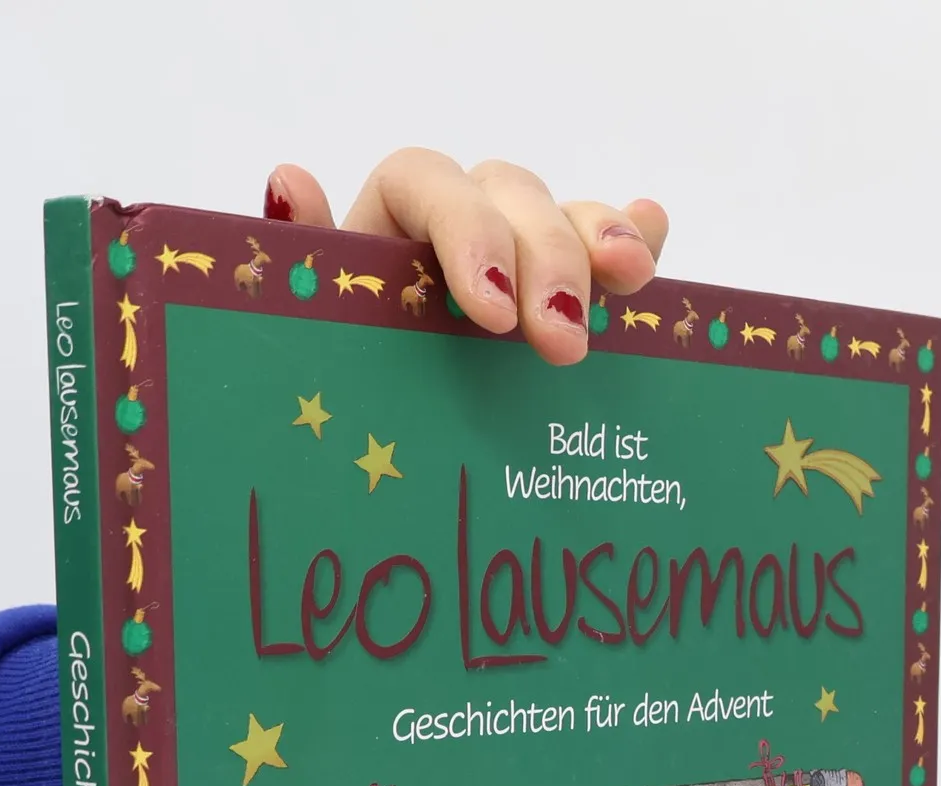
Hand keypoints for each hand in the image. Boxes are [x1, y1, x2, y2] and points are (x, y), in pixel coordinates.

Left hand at [263, 152, 668, 367]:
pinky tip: (651, 260)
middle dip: (545, 260)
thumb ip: (305, 262)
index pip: (428, 182)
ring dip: (600, 240)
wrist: (379, 449)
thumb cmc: (340, 384)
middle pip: (511, 195)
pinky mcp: (570, 285)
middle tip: (561, 345)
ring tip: (629, 282)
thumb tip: (290, 182)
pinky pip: (611, 243)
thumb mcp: (314, 328)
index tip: (491, 313)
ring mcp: (521, 250)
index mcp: (391, 226)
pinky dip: (636, 240)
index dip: (467, 231)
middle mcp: (463, 223)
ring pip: (565, 214)